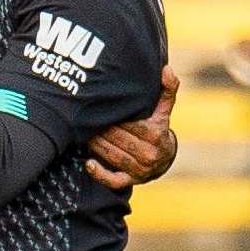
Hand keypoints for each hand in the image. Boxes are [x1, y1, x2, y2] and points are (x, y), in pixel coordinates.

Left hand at [85, 65, 179, 188]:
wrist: (164, 158)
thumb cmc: (157, 128)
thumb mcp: (163, 110)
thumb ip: (167, 90)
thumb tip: (166, 69)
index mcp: (157, 134)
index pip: (130, 124)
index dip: (114, 116)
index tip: (100, 108)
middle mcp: (150, 153)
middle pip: (118, 139)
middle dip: (101, 128)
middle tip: (85, 119)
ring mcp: (141, 169)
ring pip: (112, 155)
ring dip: (95, 144)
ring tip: (83, 133)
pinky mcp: (131, 181)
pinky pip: (114, 180)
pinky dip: (100, 174)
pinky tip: (88, 163)